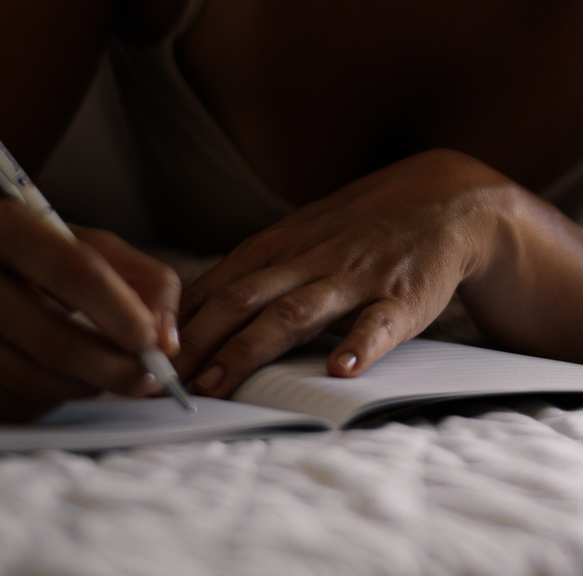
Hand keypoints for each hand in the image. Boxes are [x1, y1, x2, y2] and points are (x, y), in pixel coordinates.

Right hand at [0, 199, 181, 420]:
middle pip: (53, 340)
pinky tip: (64, 382)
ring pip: (34, 382)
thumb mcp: (82, 244)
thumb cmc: (25, 258)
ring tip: (112, 376)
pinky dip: (52, 401)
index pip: (74, 271)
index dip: (122, 312)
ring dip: (88, 389)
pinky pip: (9, 406)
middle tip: (150, 376)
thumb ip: (139, 278)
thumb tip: (166, 340)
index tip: (155, 341)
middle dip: (114, 367)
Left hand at [175, 148, 514, 394]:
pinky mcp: (401, 297)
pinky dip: (360, 346)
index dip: (174, 323)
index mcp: (279, 247)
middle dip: (197, 341)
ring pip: (295, 313)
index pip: (214, 286)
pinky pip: (378, 323)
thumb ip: (250, 274)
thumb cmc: (361, 228)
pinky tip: (343, 369)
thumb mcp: (300, 238)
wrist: (445, 199)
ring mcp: (354, 277)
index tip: (136, 357)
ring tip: (220, 383)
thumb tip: (184, 314)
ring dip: (253, 348)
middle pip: (242, 299)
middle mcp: (309, 259)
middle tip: (162, 382)